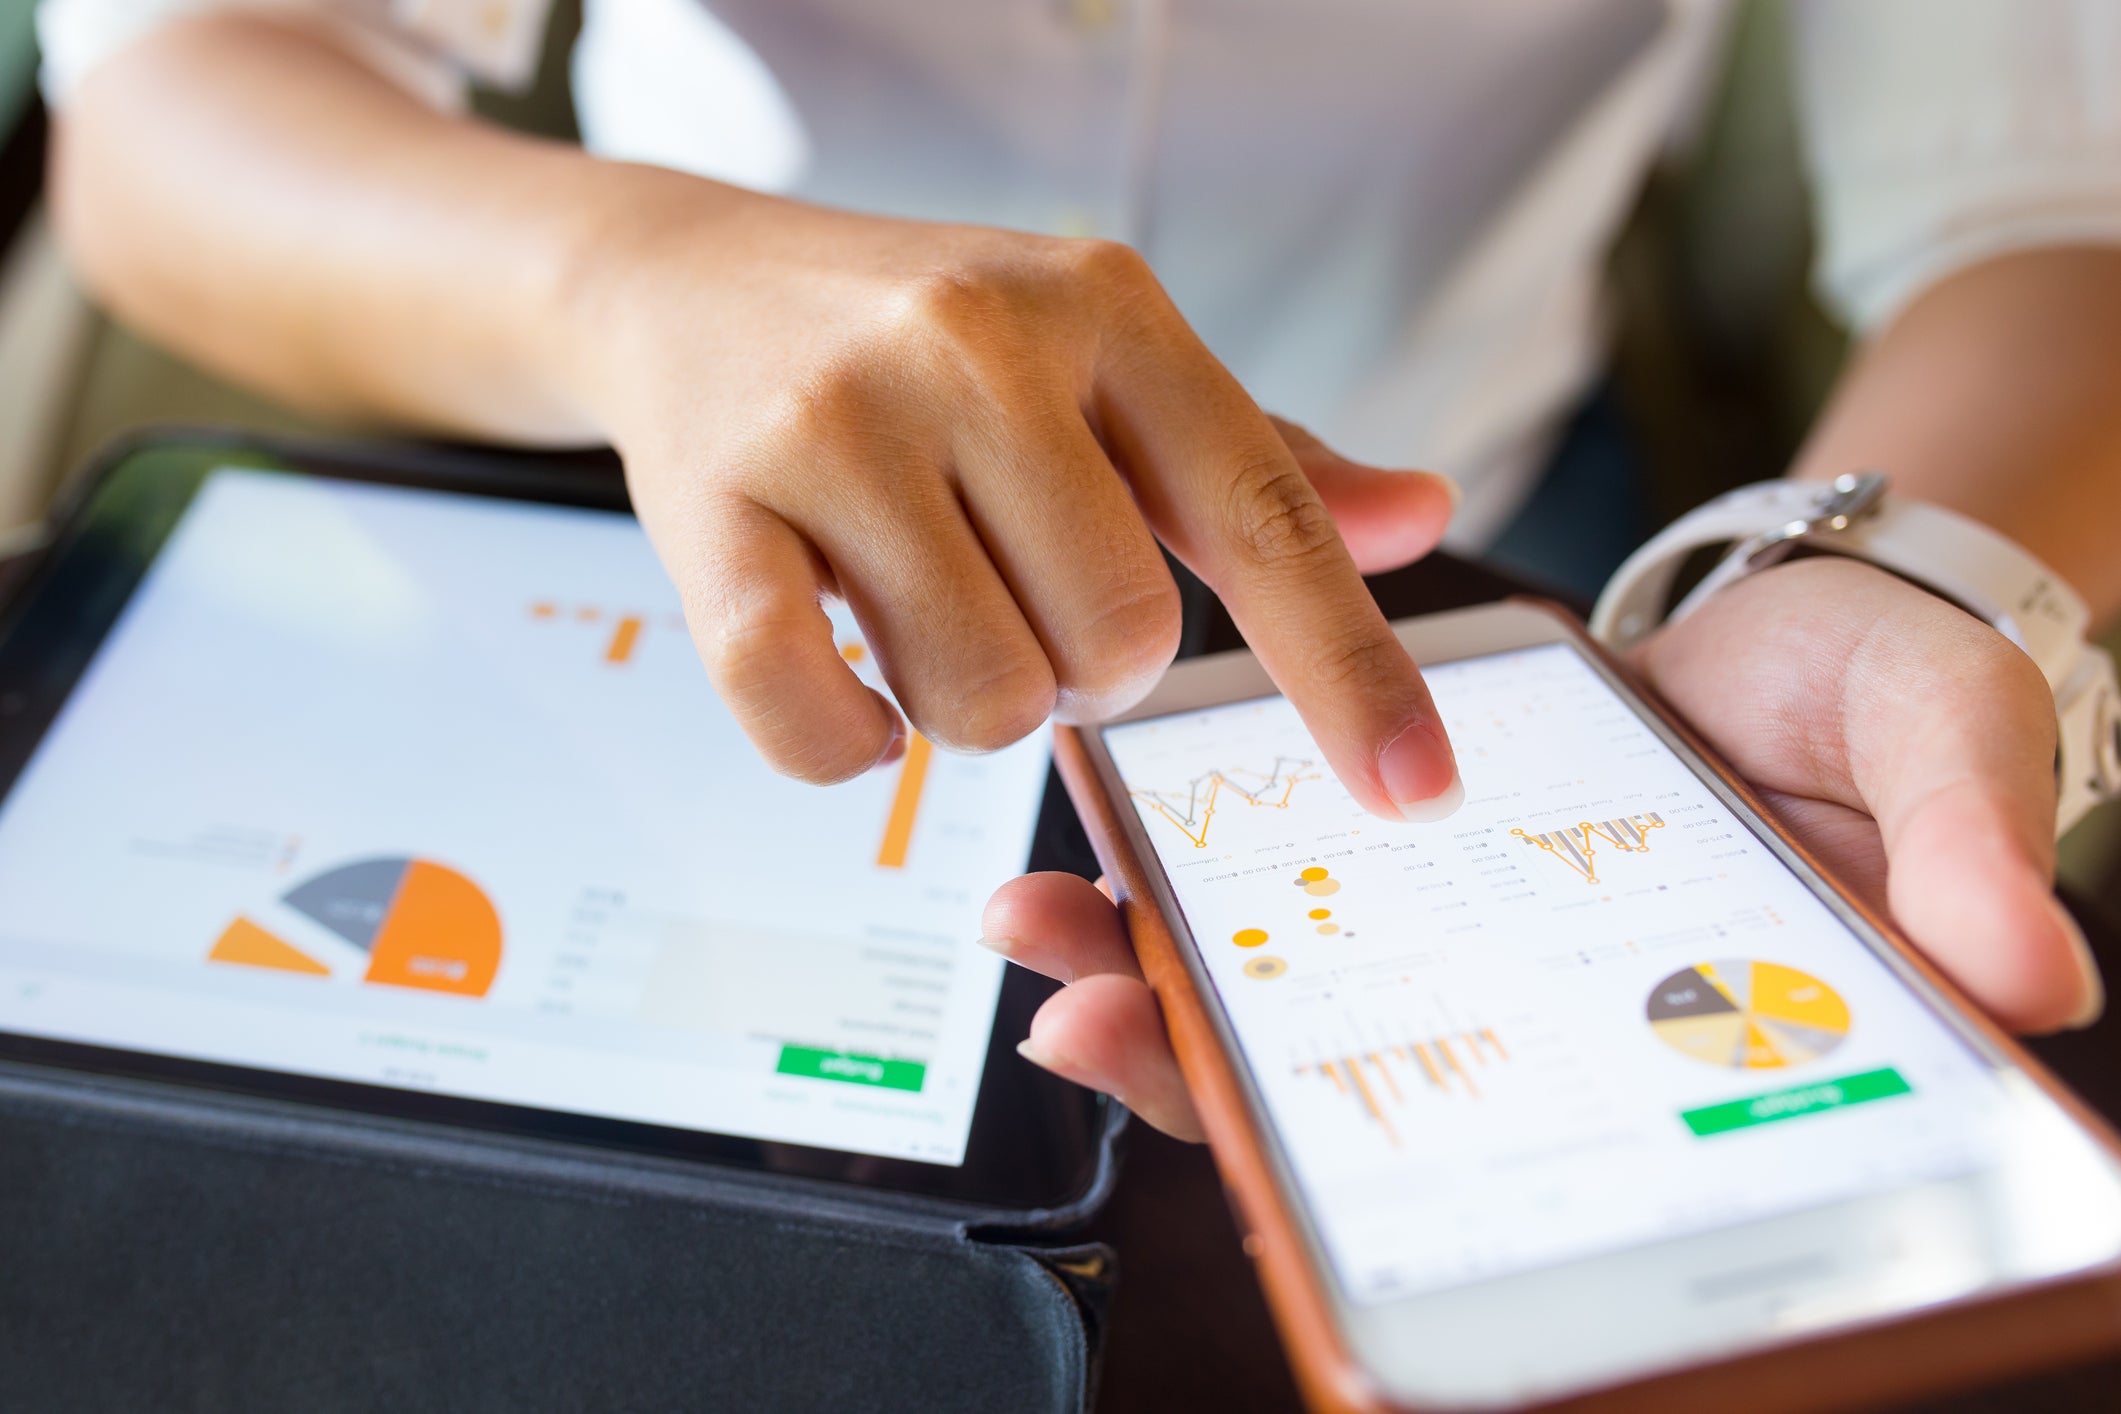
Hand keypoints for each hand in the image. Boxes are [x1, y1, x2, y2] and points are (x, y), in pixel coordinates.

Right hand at [574, 203, 1458, 811]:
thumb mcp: (1106, 360)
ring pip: (980, 697)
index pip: (1265, 518)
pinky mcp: (713, 507)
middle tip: (1020, 601)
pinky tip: (846, 682)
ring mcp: (838, 424)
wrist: (696, 281)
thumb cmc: (927, 338)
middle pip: (1118, 646)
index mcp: (1107, 312)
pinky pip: (812, 717)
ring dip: (970, 704)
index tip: (1420, 792)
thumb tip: (1419, 516)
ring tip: (928, 611)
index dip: (1352, 672)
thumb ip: (1255, 460)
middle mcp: (978, 348)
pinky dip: (845, 743)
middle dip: (1086, 676)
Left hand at [984, 557, 2100, 1139]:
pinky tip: (1108, 828)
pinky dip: (1198, 852)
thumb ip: (1968, 852)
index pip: (1507, 1130)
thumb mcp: (1949, 755)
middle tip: (1089, 1025)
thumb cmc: (1884, 704)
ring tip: (1043, 933)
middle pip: (1354, 1076)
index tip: (1271, 1150)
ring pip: (1293, 980)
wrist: (1817, 606)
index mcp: (1654, 1024)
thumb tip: (2034, 975)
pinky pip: (1286, 859)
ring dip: (1161, 962)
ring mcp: (1454, 915)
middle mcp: (1529, 995)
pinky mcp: (1401, 821)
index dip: (1399, 1163)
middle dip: (1208, 1067)